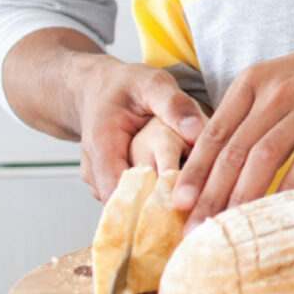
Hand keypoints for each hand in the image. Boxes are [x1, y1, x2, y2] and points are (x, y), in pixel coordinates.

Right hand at [76, 61, 207, 200]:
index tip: (185, 205)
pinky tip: (180, 197)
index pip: (121, 191)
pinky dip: (153, 200)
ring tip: (192, 205)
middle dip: (160, 209)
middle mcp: (95, 170)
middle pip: (127, 205)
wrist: (95, 88)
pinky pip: (131, 200)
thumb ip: (174, 105)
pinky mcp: (109, 183)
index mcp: (102, 146)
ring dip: (157, 207)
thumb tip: (198, 131)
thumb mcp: (152, 83)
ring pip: (129, 206)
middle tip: (197, 210)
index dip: (151, 204)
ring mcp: (99, 180)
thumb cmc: (125, 85)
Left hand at [173, 33, 293, 226]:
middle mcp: (275, 93)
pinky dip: (288, 188)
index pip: (214, 134)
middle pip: (233, 150)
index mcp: (253, 83)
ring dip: (241, 196)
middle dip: (210, 194)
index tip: (176, 204)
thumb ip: (250, 116)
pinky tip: (276, 211)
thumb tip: (219, 166)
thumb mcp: (278, 83)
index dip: (194, 172)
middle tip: (193, 227)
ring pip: (264, 157)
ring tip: (227, 226)